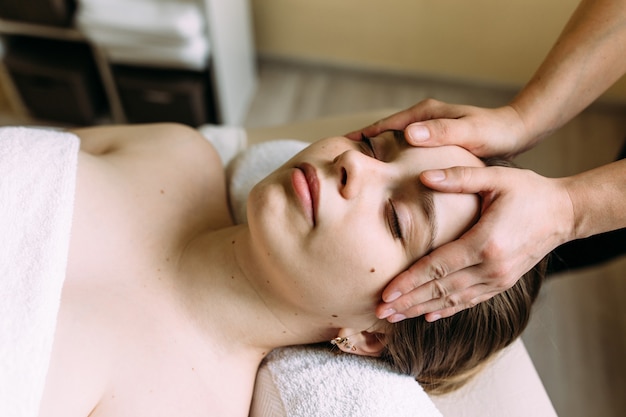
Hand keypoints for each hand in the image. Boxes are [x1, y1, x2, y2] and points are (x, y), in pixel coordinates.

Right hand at [346, 99, 534, 158]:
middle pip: (383, 134)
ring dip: (376, 156)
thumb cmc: (494, 133)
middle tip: (340, 167)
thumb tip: (408, 134)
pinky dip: (393, 160)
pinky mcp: (433, 140)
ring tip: (359, 175)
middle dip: (362, 148)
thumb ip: (441, 133)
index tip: (339, 152)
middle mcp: (421, 119)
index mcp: (424, 114)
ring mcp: (426, 129)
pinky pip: (405, 150)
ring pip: (392, 143)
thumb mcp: (469, 133)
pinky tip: (389, 177)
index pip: (383, 126)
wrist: (516, 131)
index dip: (361, 140)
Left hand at [376, 164, 574, 321]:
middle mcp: (491, 268)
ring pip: (453, 300)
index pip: (438, 267)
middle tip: (381, 311)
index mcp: (485, 243)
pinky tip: (429, 316)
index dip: (410, 281)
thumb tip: (424, 176)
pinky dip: (448, 310)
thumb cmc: (529, 192)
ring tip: (395, 318)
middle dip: (408, 302)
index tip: (387, 292)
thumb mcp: (496, 177)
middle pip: (441, 290)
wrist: (565, 213)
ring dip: (422, 310)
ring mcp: (498, 279)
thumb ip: (459, 178)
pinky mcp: (503, 283)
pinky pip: (470, 301)